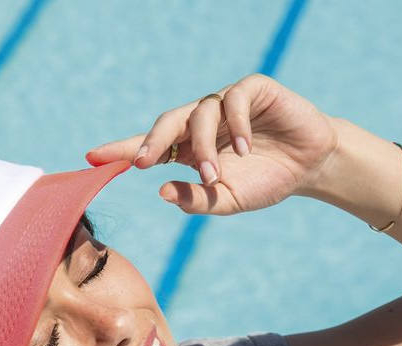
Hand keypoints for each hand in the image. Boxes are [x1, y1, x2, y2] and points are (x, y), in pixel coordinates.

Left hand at [85, 74, 339, 215]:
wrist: (309, 167)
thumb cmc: (265, 182)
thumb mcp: (227, 200)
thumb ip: (196, 200)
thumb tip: (162, 192)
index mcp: (189, 148)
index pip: (149, 146)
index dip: (121, 150)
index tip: (92, 158)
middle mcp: (203, 122)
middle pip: (167, 123)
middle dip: (151, 141)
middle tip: (142, 162)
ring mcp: (227, 103)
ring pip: (199, 115)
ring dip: (203, 148)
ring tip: (215, 175)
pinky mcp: (254, 90)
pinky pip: (234, 100)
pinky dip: (237, 126)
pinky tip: (246, 149)